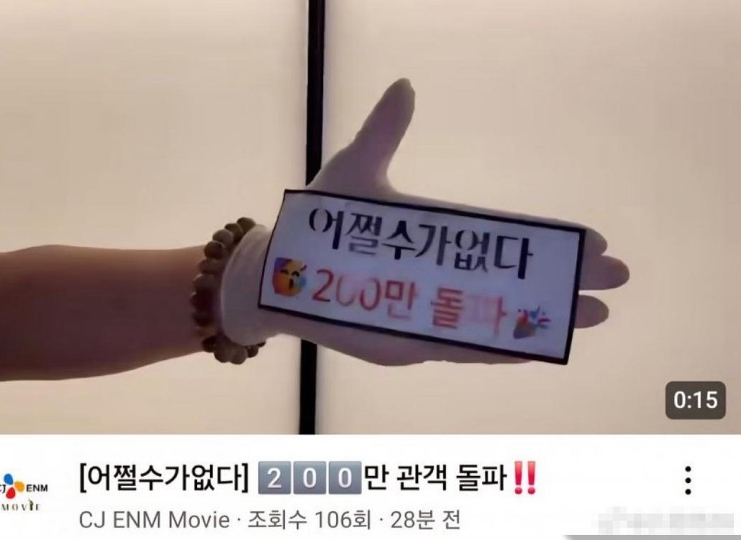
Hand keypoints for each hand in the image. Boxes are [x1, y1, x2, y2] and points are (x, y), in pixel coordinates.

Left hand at [221, 79, 628, 365]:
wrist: (281, 273)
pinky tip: (535, 346)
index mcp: (440, 235)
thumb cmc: (320, 225)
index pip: (505, 236)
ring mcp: (432, 309)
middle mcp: (444, 274)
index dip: (547, 239)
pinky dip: (499, 347)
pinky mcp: (411, 339)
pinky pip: (463, 346)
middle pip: (514, 278)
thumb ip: (384, 132)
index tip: (592, 240)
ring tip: (592, 316)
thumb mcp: (356, 169)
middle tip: (615, 277)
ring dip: (544, 318)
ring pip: (498, 316)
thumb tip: (406, 86)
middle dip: (564, 279)